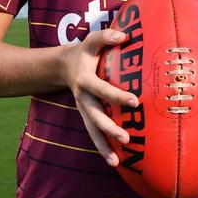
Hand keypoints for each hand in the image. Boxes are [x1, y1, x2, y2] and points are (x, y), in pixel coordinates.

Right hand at [59, 28, 137, 166]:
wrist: (63, 66)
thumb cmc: (85, 51)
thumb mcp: (92, 40)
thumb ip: (106, 36)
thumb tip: (125, 35)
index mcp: (85, 80)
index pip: (102, 89)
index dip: (117, 95)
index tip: (135, 101)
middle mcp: (82, 98)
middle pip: (95, 116)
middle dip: (109, 128)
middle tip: (126, 137)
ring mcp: (83, 110)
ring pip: (92, 131)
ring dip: (103, 146)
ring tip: (116, 162)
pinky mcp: (87, 117)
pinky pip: (94, 135)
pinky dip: (102, 148)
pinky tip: (114, 162)